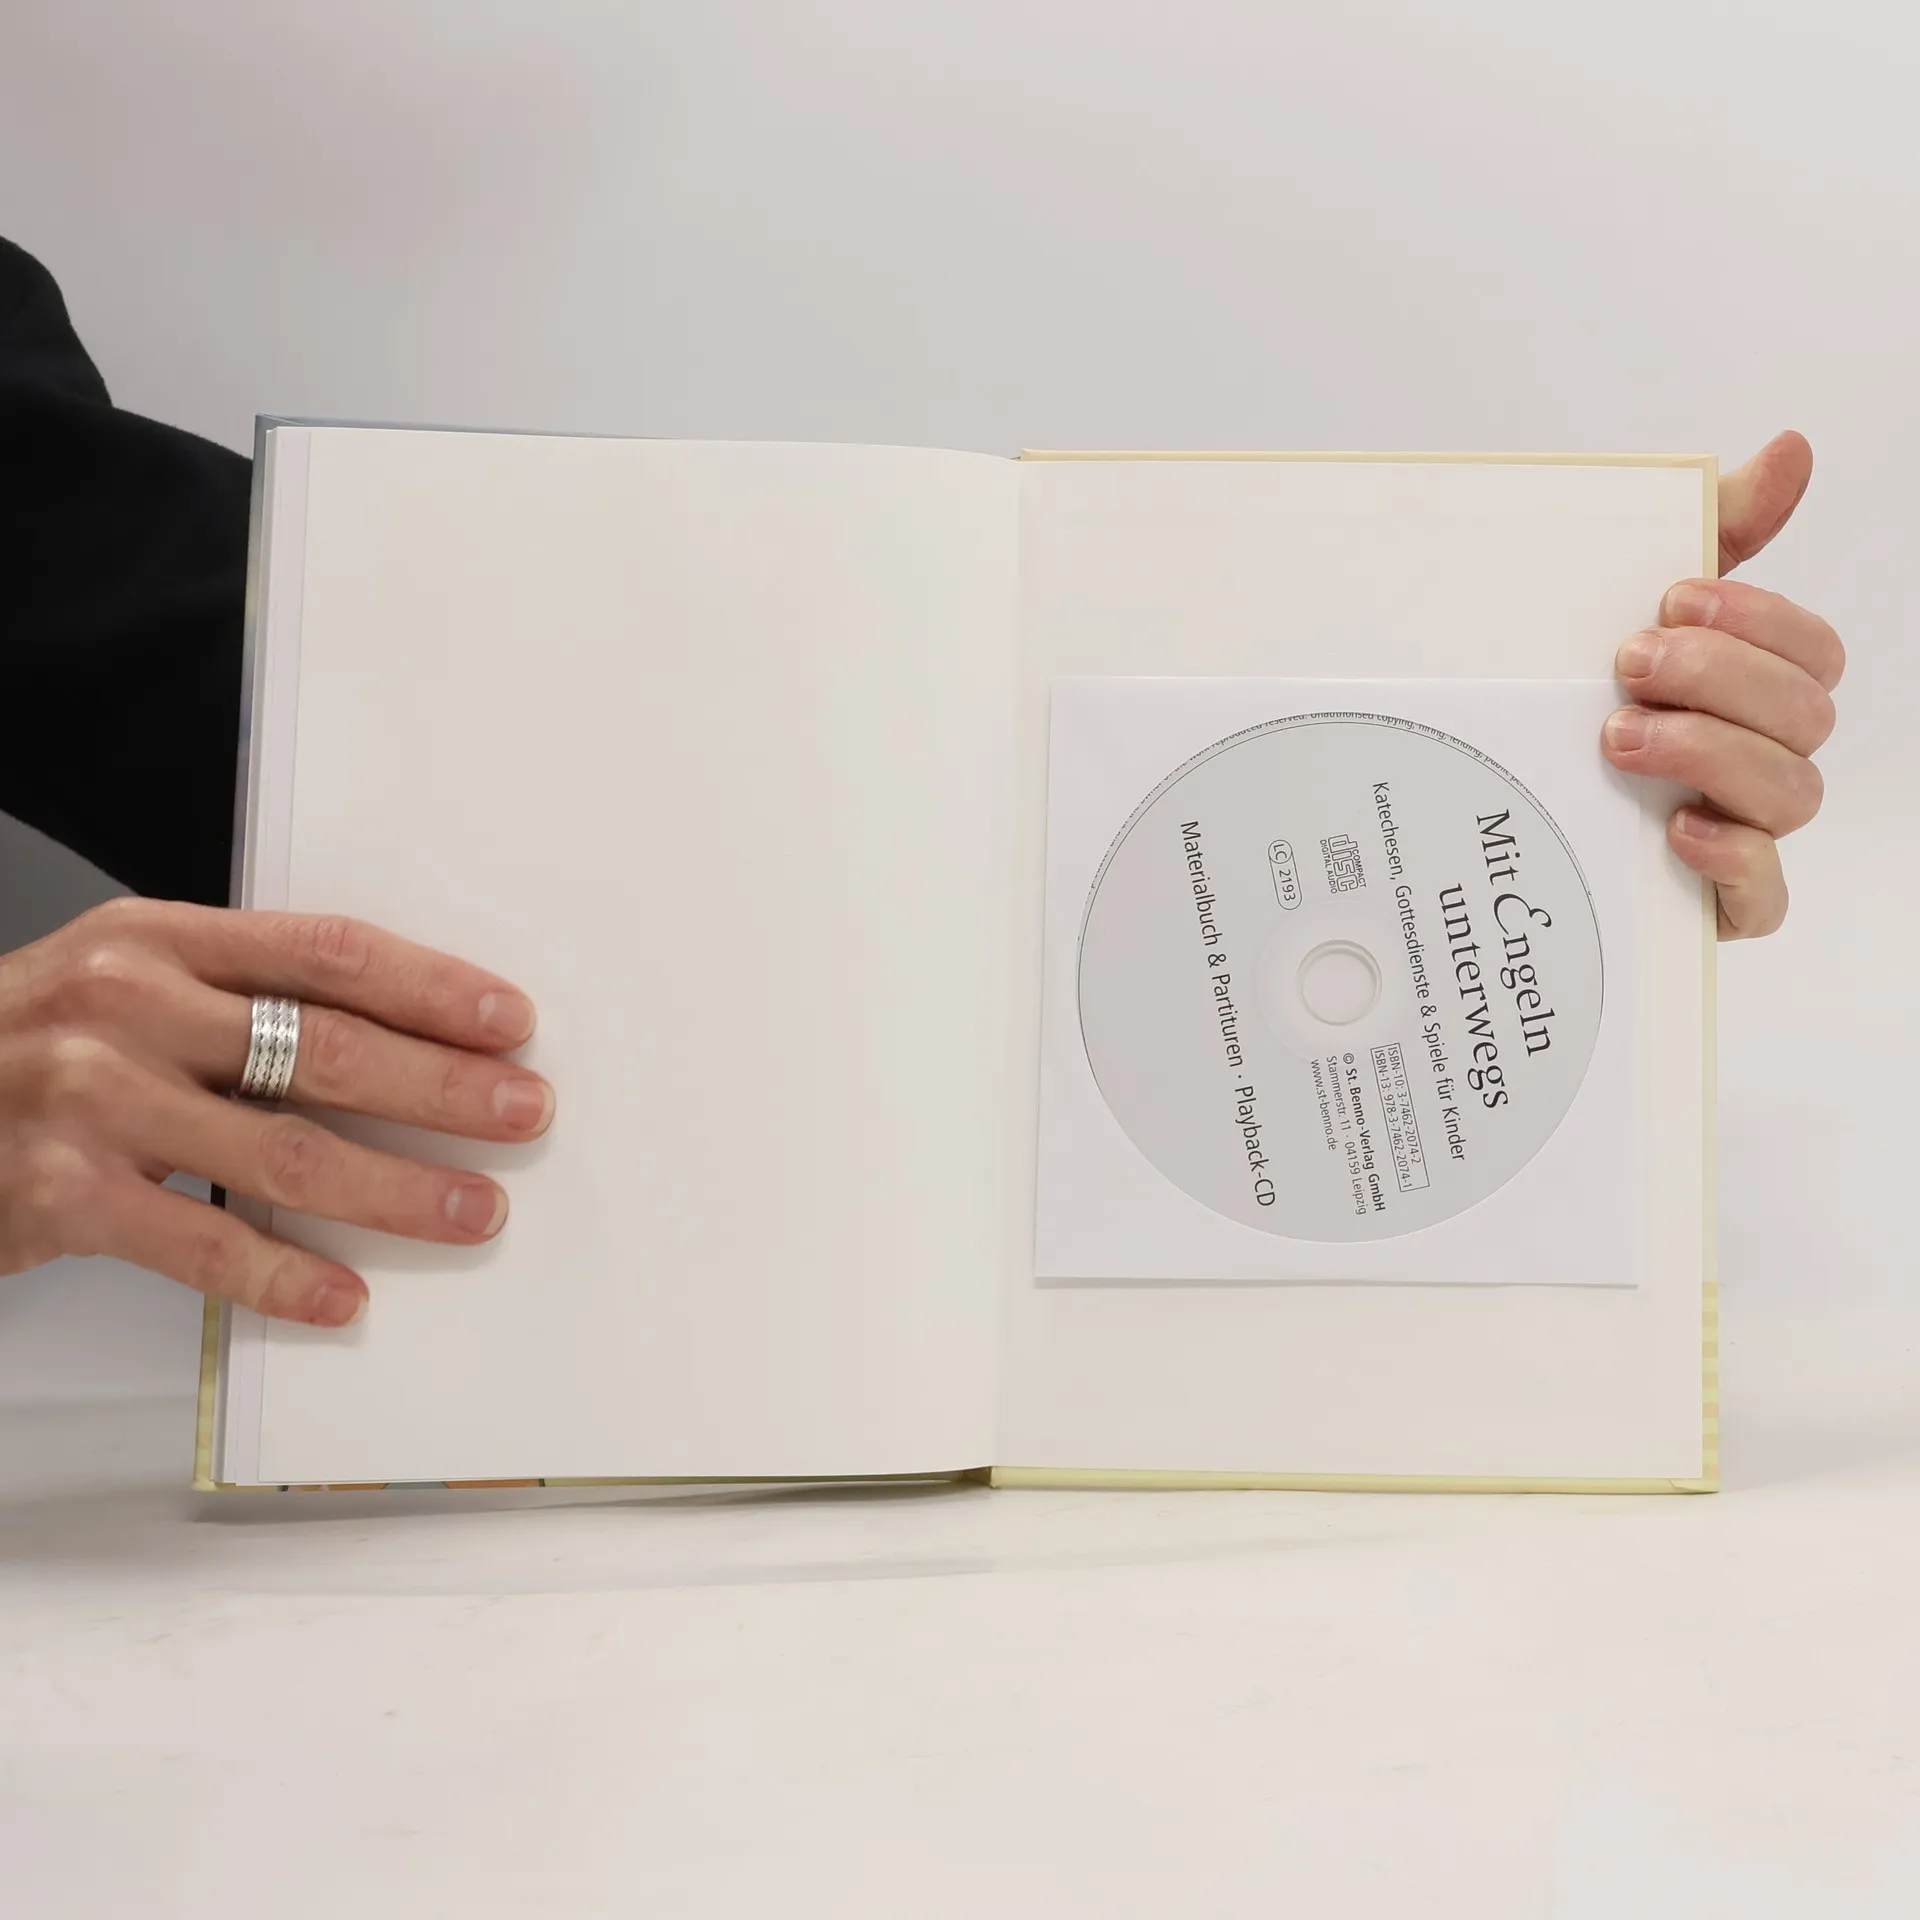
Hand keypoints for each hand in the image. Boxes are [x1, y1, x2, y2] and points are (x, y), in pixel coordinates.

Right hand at [0, 900, 553, 1324]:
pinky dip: (285, 1276)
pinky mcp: (60, 1193)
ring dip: (398, 1190)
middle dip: (442, 1087)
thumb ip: (238, 999)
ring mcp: (90, 1100)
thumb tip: (402, 1045)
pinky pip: (203, 1243)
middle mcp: (125, 1007)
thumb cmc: (29, 1047)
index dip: (429, 986)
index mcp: (157, 940)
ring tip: (475, 1211)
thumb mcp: (123, 985)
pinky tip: (345, 1296)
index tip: (507, 1020)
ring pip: (284, 1150)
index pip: (325, 952)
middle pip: (324, 1047)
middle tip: (524, 1113)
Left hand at [1602, 431, 1841, 937]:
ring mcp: (1741, 830)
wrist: (1476, 808)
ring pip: (1791, 792)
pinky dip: (1732, 860)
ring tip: (1620, 736)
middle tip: (1628, 665)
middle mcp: (1757, 756)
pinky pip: (1764, 897)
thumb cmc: (1575, 701)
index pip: (1812, 648)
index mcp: (1750, 687)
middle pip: (1806, 714)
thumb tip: (1789, 450)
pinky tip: (1675, 827)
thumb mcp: (1620, 606)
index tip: (1672, 600)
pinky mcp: (1714, 904)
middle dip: (1721, 678)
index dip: (1757, 621)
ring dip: (1710, 753)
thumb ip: (1714, 532)